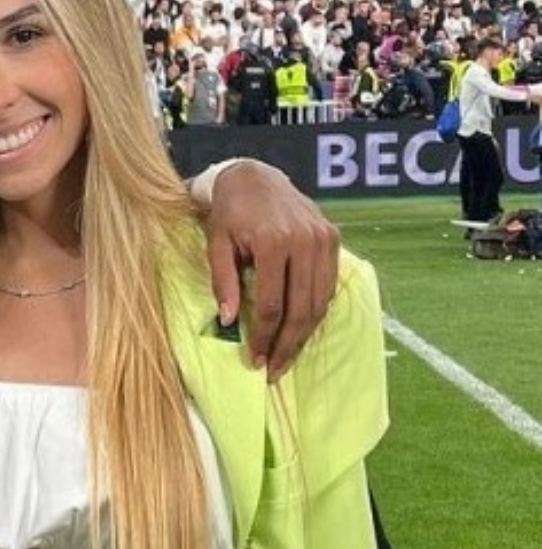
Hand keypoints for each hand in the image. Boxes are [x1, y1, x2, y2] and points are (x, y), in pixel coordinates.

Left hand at [201, 161, 339, 381]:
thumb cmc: (229, 213)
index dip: (264, 336)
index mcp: (272, 242)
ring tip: (287, 358)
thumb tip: (228, 322)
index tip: (255, 360)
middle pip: (301, 308)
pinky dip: (316, 311)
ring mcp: (323, 239)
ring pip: (320, 301)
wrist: (254, 176)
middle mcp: (303, 241)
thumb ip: (223, 282)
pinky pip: (328, 286)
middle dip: (288, 345)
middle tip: (274, 371)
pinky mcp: (333, 238)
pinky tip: (301, 330)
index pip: (271, 304)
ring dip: (304, 335)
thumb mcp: (216, 243)